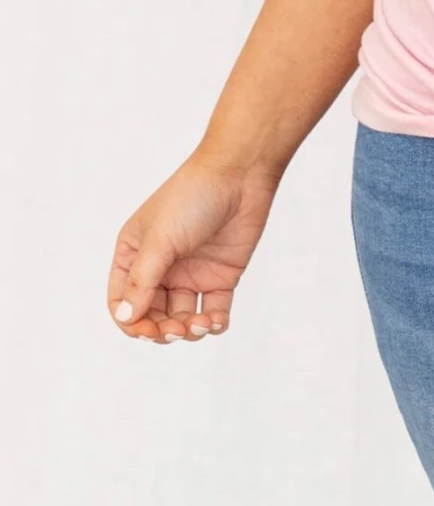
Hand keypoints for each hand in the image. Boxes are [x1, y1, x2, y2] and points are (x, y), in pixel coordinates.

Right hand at [106, 151, 277, 343]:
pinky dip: (214, 324)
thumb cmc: (192, 197)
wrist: (240, 174)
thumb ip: (143, 281)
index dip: (131, 321)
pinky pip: (213, 311)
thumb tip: (126, 318)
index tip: (147, 329)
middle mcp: (160, 267)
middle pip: (152, 315)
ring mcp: (191, 272)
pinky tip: (216, 321)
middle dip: (162, 330)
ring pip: (182, 318)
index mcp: (134, 254)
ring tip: (201, 325)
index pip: (122, 302)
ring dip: (188, 330)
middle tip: (177, 330)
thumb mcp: (160, 239)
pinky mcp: (220, 276)